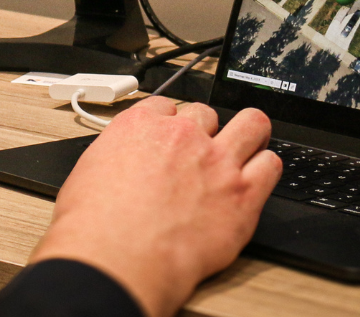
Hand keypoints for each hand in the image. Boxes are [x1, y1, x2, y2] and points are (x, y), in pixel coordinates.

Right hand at [28, 99, 279, 316]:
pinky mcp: (243, 193)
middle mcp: (184, 135)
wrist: (119, 254)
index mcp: (142, 125)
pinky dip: (265, 168)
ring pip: (252, 124)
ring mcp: (217, 162)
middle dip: (206, 129)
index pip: (166, 105)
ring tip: (245, 147)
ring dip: (247, 134)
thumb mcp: (89, 171)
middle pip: (207, 113)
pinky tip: (257, 177)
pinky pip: (271, 165)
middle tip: (204, 149)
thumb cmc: (96, 223)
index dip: (171, 121)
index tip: (172, 134)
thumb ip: (115, 156)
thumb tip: (118, 163)